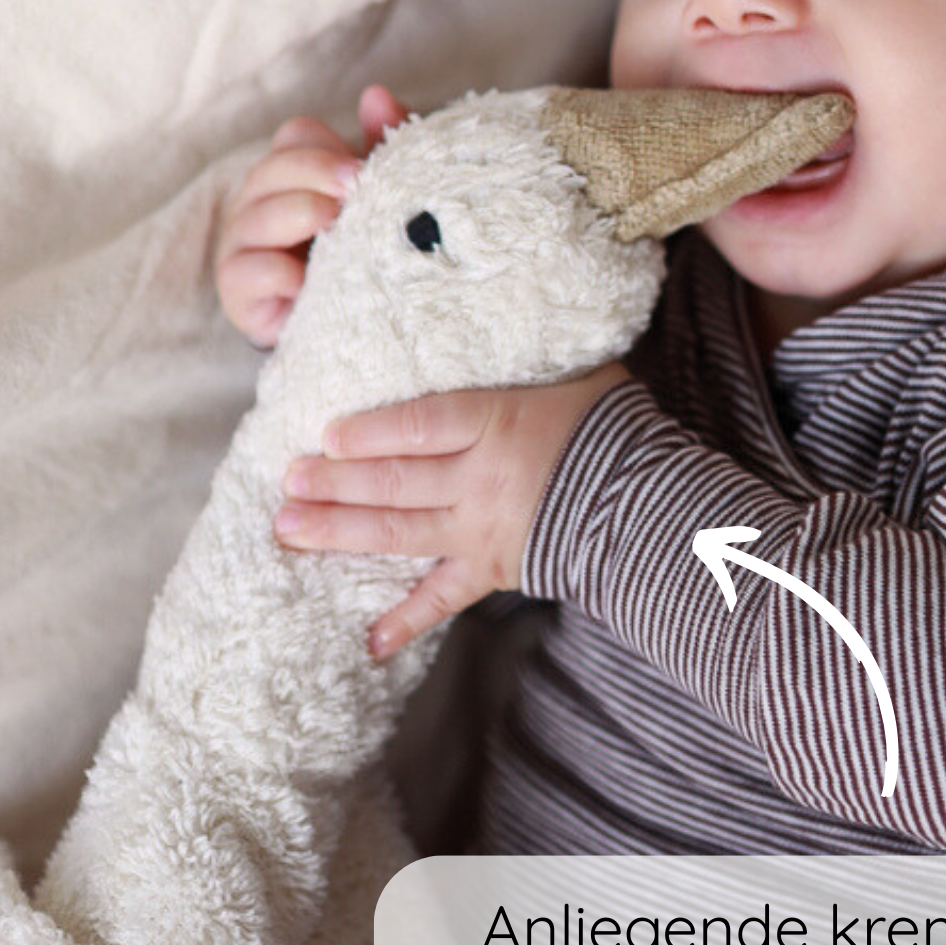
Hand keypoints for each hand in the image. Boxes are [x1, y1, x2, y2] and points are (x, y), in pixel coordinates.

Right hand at [215, 85, 408, 345]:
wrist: (348, 324)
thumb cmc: (358, 250)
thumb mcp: (377, 195)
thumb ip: (382, 145)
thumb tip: (377, 95)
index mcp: (293, 173)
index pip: (295, 137)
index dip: (324, 147)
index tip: (362, 168)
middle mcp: (259, 201)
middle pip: (272, 169)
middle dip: (315, 172)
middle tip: (357, 186)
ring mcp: (243, 245)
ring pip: (255, 217)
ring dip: (298, 214)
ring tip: (334, 224)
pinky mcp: (240, 292)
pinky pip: (244, 273)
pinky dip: (275, 273)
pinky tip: (306, 280)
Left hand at [273, 362, 634, 659]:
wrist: (658, 504)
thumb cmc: (618, 427)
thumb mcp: (582, 374)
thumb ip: (532, 358)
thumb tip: (518, 303)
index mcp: (496, 424)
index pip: (419, 425)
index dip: (370, 430)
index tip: (326, 432)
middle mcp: (478, 479)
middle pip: (393, 480)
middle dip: (334, 481)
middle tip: (286, 481)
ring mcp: (480, 530)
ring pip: (398, 532)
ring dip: (339, 532)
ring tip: (289, 531)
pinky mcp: (491, 571)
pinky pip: (441, 600)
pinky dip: (404, 621)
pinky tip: (367, 640)